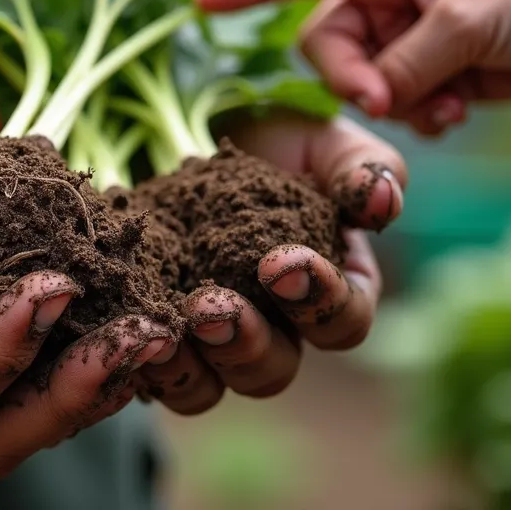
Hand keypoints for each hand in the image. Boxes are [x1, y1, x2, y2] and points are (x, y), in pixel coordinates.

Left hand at [135, 115, 405, 413]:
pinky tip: (127, 332)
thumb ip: (365, 169)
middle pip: (273, 368)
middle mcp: (276, 329)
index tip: (280, 263)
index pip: (343, 320)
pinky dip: (143, 362)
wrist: (190, 125)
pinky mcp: (160, 337)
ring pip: (214, 384)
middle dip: (244, 341)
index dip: (318, 300)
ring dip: (191, 364)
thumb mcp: (326, 141)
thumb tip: (383, 203)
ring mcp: (213, 342)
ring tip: (164, 330)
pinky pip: (155, 375)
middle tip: (211, 305)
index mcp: (333, 291)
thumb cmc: (276, 138)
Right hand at [196, 0, 510, 136]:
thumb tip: (372, 105)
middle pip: (329, 46)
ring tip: (448, 101)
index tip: (202, 5)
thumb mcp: (465, 20)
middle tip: (390, 100)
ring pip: (368, 83)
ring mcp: (414, 31)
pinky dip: (423, 114)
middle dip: (354, 79)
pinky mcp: (443, 67)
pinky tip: (460, 109)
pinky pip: (405, 103)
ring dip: (399, 102)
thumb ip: (405, 65)